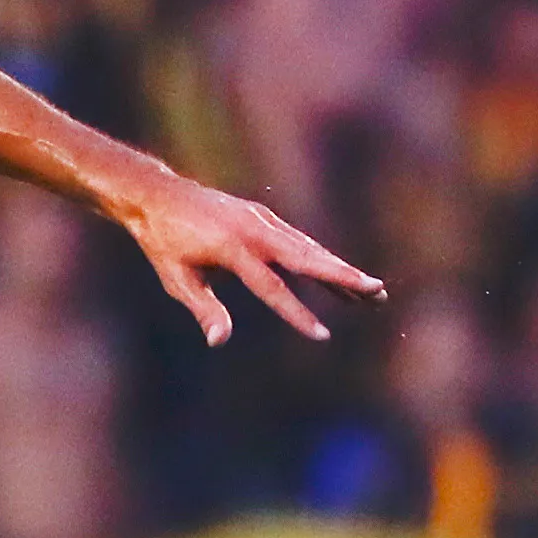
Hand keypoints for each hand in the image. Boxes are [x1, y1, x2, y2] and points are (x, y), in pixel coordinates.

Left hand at [111, 167, 383, 345]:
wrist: (160, 196)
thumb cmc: (164, 243)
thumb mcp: (177, 279)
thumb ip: (203, 308)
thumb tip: (220, 341)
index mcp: (233, 247)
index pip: (272, 288)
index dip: (297, 314)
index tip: (322, 335)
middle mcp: (255, 229)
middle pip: (307, 258)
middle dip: (344, 277)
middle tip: (378, 292)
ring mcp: (263, 219)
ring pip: (309, 248)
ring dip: (341, 269)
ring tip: (373, 291)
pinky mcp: (265, 217)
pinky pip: (298, 241)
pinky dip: (320, 259)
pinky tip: (340, 277)